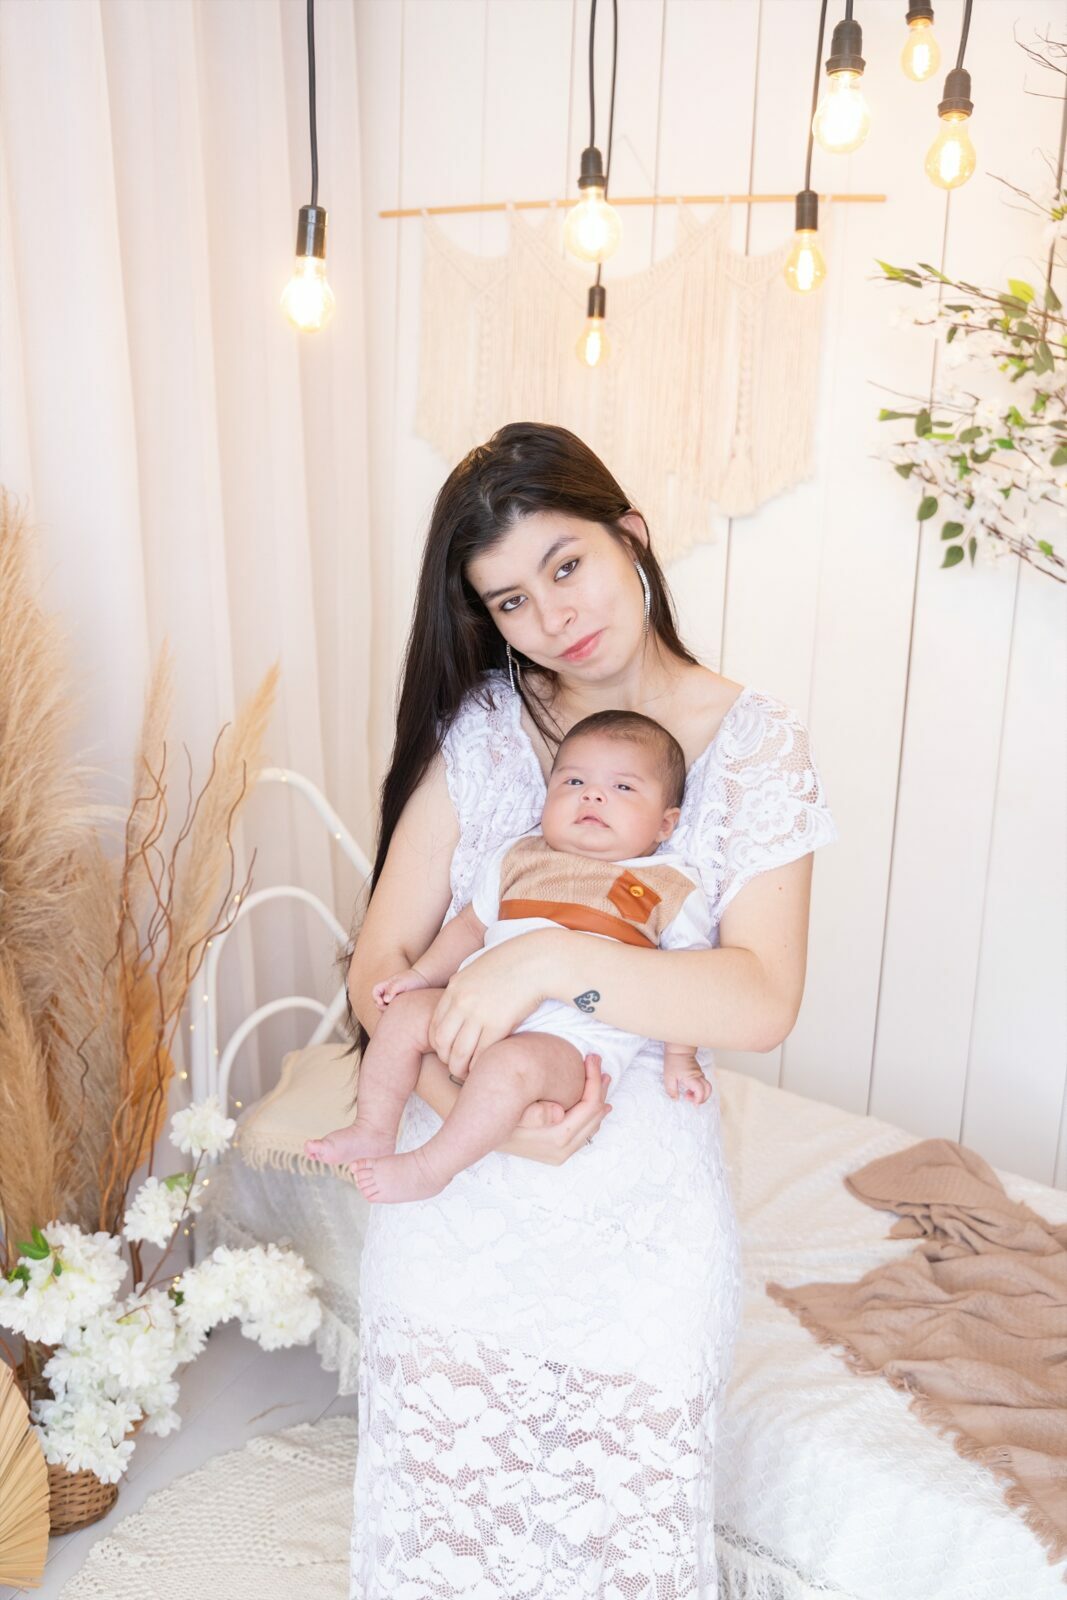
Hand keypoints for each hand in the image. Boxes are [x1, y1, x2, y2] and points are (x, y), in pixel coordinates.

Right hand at [373, 967, 430, 1008]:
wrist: (424, 980)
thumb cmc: (412, 979)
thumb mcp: (402, 982)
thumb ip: (392, 990)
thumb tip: (385, 1001)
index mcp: (386, 985)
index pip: (375, 991)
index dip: (376, 997)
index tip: (382, 1002)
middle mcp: (388, 993)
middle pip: (379, 1003)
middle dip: (382, 1007)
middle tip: (390, 1008)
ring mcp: (393, 999)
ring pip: (386, 1009)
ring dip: (389, 1011)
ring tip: (399, 1009)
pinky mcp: (400, 1005)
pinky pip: (394, 1012)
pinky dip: (395, 1013)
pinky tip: (402, 1012)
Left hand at [428, 931, 555, 1078]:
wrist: (536, 961)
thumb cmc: (513, 962)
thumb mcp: (478, 968)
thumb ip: (465, 985)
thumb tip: (457, 1000)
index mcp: (455, 988)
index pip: (434, 1025)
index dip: (438, 1045)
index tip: (447, 1051)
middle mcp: (461, 1002)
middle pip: (442, 1042)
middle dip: (446, 1059)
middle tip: (456, 1066)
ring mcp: (478, 1014)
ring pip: (458, 1053)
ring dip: (460, 1068)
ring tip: (467, 1073)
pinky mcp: (497, 1025)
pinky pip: (480, 1054)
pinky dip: (477, 1066)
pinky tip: (482, 1068)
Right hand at [499, 1053, 613, 1164]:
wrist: (476, 1132)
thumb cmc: (495, 1113)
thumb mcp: (512, 1110)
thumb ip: (533, 1113)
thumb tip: (559, 1113)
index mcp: (556, 1138)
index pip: (589, 1106)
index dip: (594, 1080)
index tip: (591, 1058)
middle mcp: (561, 1151)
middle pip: (595, 1116)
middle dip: (600, 1088)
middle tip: (598, 1063)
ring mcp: (559, 1154)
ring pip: (592, 1126)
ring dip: (598, 1101)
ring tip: (601, 1079)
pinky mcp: (555, 1153)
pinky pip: (583, 1133)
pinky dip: (590, 1115)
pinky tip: (592, 1102)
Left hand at [664, 1056, 711, 1105]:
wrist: (678, 1049)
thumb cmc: (673, 1062)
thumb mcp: (668, 1078)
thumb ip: (671, 1090)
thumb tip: (676, 1099)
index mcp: (692, 1078)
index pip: (701, 1091)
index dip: (699, 1100)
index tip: (693, 1104)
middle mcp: (698, 1077)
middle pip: (708, 1090)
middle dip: (702, 1099)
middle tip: (692, 1101)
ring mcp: (699, 1074)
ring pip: (706, 1087)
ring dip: (699, 1094)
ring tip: (687, 1094)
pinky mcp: (698, 1072)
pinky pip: (702, 1083)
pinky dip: (698, 1089)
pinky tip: (688, 1088)